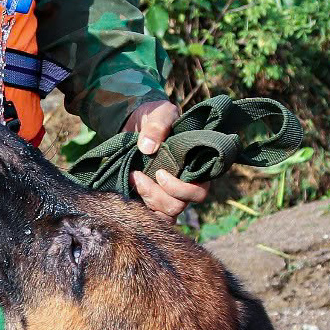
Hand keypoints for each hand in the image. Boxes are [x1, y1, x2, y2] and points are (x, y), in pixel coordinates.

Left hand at [126, 100, 208, 220]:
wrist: (138, 121)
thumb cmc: (157, 117)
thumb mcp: (159, 114)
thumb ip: (157, 126)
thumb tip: (148, 148)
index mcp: (195, 168)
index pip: (199, 192)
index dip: (181, 190)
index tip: (160, 174)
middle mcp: (184, 185)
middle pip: (178, 206)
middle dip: (157, 196)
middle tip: (138, 176)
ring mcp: (167, 193)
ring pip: (165, 214)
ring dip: (147, 201)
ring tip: (133, 178)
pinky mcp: (150, 196)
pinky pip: (151, 214)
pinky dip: (139, 207)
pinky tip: (130, 188)